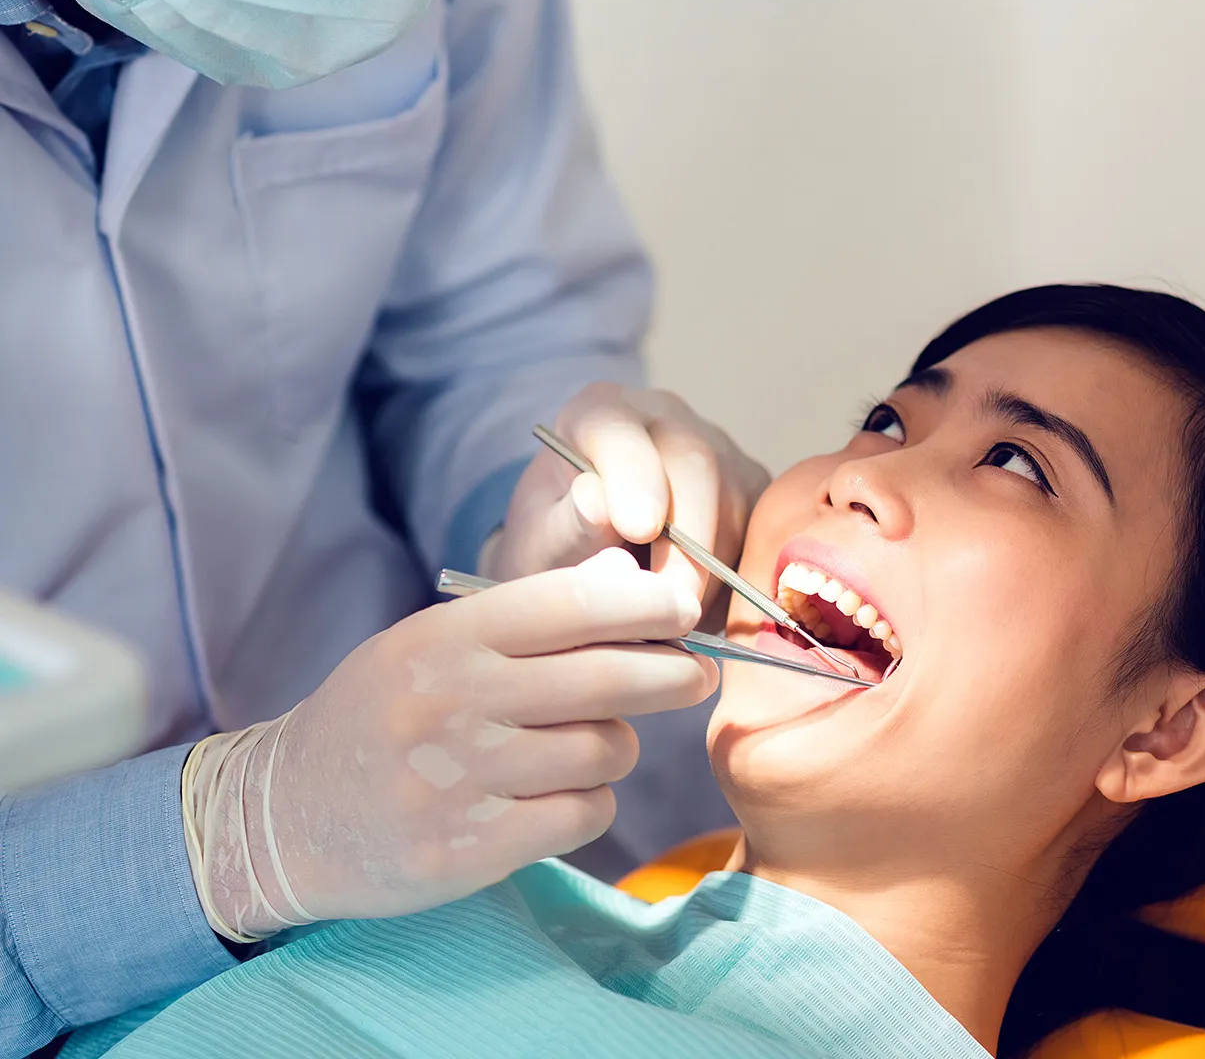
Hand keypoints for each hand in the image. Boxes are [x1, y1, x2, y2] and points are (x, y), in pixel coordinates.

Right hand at [181, 549, 716, 939]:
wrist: (284, 815)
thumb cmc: (383, 714)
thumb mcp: (435, 644)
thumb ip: (528, 616)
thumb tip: (630, 577)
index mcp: (444, 639)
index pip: (566, 605)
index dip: (641, 604)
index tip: (683, 608)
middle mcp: (450, 704)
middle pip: (603, 681)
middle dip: (669, 675)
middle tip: (696, 675)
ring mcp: (456, 781)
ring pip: (601, 753)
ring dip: (616, 749)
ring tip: (595, 745)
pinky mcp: (465, 850)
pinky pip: (580, 816)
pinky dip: (590, 805)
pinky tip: (564, 796)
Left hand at [482, 384, 768, 620]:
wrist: (588, 561)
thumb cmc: (555, 548)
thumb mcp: (539, 544)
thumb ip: (565, 525)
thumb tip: (596, 501)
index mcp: (599, 414)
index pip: (619, 429)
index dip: (633, 475)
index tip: (638, 529)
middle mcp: (666, 419)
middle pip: (696, 464)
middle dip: (687, 542)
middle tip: (670, 605)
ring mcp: (718, 450)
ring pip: (735, 503)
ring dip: (712, 571)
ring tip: (672, 618)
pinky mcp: (753, 489)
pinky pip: (762, 530)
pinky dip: (738, 578)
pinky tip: (701, 608)